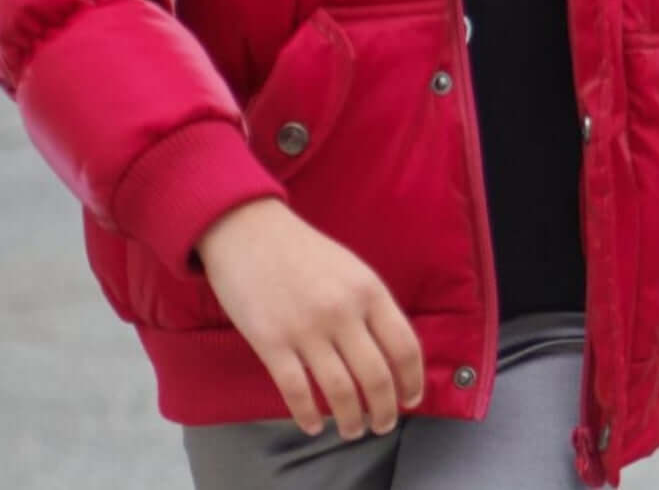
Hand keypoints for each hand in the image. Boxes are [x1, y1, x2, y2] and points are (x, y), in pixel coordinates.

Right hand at [196, 197, 424, 440]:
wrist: (246, 228)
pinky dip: (308, 416)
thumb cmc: (301, 249)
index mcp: (367, 289)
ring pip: (340, 393)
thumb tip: (390, 355)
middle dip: (384, 411)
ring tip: (352, 430)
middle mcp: (342, 310)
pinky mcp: (271, 342)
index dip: (412, 381)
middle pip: (376, 378)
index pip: (404, 346)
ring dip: (351, 421)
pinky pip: (297, 393)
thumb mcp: (349, 267)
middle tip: (382, 425)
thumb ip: (370, 306)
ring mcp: (306, 328)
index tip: (411, 400)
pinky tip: (313, 425)